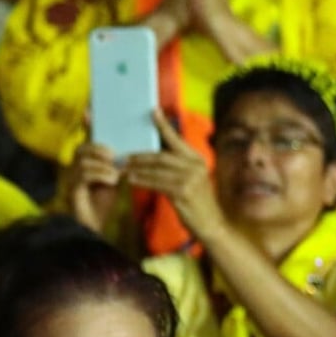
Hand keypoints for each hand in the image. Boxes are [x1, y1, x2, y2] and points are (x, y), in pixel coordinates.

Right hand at [57, 141, 125, 232]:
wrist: (94, 226)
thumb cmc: (101, 205)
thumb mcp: (111, 183)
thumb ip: (114, 170)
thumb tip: (123, 159)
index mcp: (80, 168)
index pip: (82, 148)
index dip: (97, 146)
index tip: (114, 153)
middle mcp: (72, 172)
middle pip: (80, 150)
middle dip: (99, 151)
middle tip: (114, 159)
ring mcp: (70, 181)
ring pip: (83, 163)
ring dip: (103, 167)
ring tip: (115, 176)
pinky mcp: (73, 190)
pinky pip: (84, 175)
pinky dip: (100, 175)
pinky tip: (112, 182)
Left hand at [124, 110, 226, 241]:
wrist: (211, 224)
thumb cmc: (197, 203)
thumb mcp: (191, 181)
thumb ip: (178, 168)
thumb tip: (154, 158)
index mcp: (197, 159)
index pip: (177, 139)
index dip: (164, 125)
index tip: (153, 112)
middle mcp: (195, 165)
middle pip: (162, 155)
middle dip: (141, 156)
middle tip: (125, 155)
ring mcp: (190, 178)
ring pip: (157, 169)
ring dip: (138, 168)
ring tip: (124, 168)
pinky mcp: (183, 192)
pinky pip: (157, 183)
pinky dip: (142, 180)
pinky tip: (132, 180)